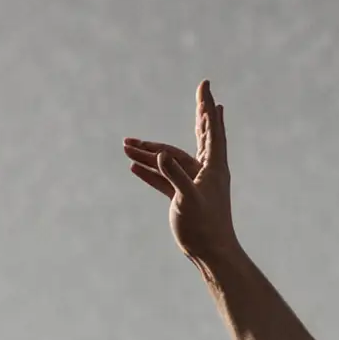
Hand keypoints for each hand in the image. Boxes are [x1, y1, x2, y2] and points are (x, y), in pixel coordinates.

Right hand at [123, 80, 236, 265]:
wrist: (209, 253)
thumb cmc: (204, 227)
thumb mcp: (188, 199)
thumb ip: (174, 176)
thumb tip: (161, 155)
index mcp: (213, 167)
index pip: (211, 130)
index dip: (207, 107)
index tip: (207, 86)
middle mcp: (206, 171)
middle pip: (199, 135)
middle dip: (196, 114)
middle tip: (201, 92)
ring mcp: (194, 183)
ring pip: (171, 159)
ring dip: (150, 152)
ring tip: (125, 145)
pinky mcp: (182, 197)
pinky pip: (164, 178)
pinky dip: (149, 171)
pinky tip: (133, 165)